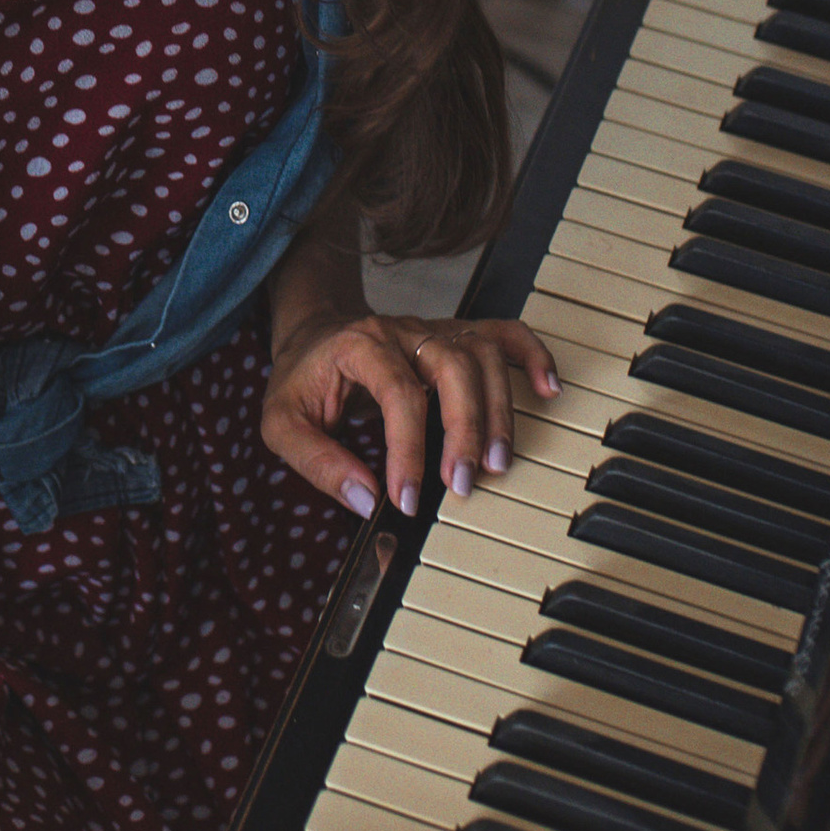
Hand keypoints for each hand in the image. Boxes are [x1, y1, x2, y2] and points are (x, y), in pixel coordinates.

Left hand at [260, 306, 560, 518]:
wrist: (313, 333)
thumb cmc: (301, 380)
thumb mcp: (281, 423)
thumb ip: (316, 461)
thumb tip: (364, 499)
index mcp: (360, 345)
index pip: (398, 393)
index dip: (407, 450)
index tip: (407, 499)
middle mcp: (403, 331)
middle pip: (454, 366)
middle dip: (465, 429)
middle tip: (461, 485)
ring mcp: (433, 330)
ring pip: (483, 354)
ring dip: (499, 409)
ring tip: (498, 462)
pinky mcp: (455, 337)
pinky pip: (503, 333)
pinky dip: (532, 356)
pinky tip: (548, 389)